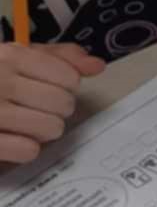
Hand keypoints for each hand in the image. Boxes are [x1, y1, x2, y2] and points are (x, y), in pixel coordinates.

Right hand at [0, 43, 104, 164]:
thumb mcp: (11, 58)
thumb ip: (55, 58)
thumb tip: (96, 65)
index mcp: (7, 56)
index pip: (68, 76)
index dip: (64, 85)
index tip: (46, 86)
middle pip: (64, 104)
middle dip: (54, 109)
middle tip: (32, 107)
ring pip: (51, 128)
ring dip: (41, 130)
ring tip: (21, 123)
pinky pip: (29, 150)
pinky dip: (23, 148)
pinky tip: (9, 139)